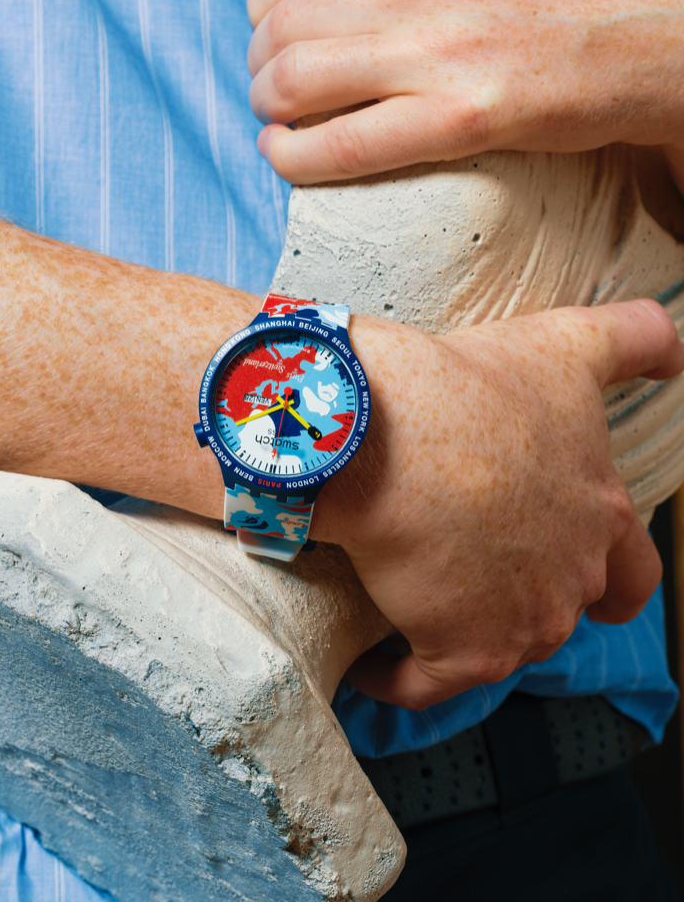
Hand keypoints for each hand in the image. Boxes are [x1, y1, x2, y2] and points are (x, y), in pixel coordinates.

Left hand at [247, 0, 683, 184]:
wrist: (670, 33)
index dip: (261, 20)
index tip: (266, 45)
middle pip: (281, 30)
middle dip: (256, 71)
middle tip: (265, 97)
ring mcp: (439, 49)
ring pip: (297, 82)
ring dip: (267, 113)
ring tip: (274, 130)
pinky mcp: (463, 116)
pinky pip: (346, 143)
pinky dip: (295, 156)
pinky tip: (286, 159)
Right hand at [311, 299, 683, 708]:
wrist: (390, 433)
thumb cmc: (471, 387)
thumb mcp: (566, 345)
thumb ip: (635, 341)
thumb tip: (678, 355)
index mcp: (601, 518)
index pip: (631, 576)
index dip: (604, 578)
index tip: (565, 572)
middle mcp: (575, 581)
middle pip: (557, 613)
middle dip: (522, 600)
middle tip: (466, 573)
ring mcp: (525, 624)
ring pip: (496, 647)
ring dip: (460, 631)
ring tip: (411, 599)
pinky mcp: (464, 653)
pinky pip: (423, 684)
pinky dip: (395, 676)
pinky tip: (372, 658)